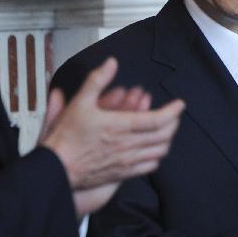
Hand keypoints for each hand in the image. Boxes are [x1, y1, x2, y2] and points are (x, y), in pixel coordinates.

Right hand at [40, 58, 184, 216]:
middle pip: (163, 136)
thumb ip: (97, 80)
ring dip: (167, 140)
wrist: (57, 168)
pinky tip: (154, 150)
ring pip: (159, 152)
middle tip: (174, 115)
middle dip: (174, 124)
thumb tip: (111, 63)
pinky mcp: (122, 173)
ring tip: (167, 130)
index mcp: (120, 126)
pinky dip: (157, 157)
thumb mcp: (79, 102)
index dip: (172, 111)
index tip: (180, 104)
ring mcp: (126, 161)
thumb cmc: (67, 136)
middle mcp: (127, 145)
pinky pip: (149, 167)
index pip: (157, 120)